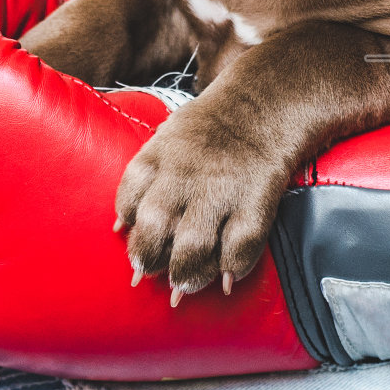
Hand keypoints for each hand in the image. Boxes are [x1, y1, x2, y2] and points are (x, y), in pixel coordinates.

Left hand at [114, 98, 284, 301]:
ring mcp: (221, 188)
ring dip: (186, 273)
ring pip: (192, 243)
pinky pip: (239, 244)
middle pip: (155, 225)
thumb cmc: (213, 127)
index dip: (129, 224)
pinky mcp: (255, 199)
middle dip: (148, 257)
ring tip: (184, 286)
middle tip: (149, 274)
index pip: (130, 196)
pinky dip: (231, 266)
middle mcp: (185, 173)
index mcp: (160, 154)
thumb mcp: (169, 135)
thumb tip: (122, 223)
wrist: (267, 103)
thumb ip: (146, 176)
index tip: (132, 237)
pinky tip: (226, 276)